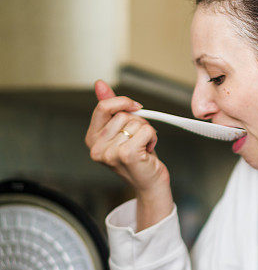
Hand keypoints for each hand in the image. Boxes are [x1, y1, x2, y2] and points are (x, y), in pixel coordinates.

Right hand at [86, 80, 169, 194]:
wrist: (149, 184)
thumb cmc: (138, 158)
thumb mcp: (121, 131)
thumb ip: (110, 109)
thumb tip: (100, 84)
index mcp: (92, 139)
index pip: (103, 107)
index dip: (122, 102)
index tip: (135, 106)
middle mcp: (97, 148)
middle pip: (123, 114)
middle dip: (138, 123)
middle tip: (139, 140)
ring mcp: (110, 153)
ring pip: (136, 122)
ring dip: (147, 132)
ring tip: (144, 147)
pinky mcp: (127, 155)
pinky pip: (146, 130)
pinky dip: (152, 137)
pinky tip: (149, 151)